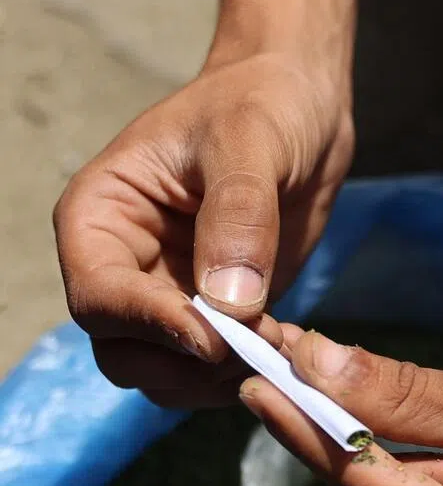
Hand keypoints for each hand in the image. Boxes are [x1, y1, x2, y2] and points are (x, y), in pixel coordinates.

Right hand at [54, 50, 353, 407]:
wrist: (302, 110)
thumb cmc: (261, 104)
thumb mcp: (249, 141)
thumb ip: (237, 217)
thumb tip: (228, 304)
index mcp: (102, 216)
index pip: (98, 298)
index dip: (149, 326)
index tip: (214, 337)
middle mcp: (126, 266)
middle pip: (125, 353)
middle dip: (187, 366)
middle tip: (257, 352)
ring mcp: (171, 298)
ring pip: (168, 375)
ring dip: (220, 381)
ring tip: (279, 347)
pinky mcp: (219, 318)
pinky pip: (217, 372)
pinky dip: (250, 374)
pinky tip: (291, 347)